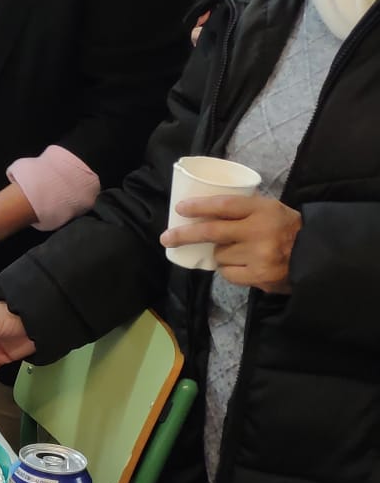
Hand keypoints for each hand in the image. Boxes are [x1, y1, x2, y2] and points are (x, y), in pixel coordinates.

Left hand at [161, 193, 301, 292]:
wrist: (316, 255)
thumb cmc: (288, 228)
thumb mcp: (271, 209)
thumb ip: (244, 210)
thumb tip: (205, 212)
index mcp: (262, 210)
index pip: (223, 206)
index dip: (199, 206)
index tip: (180, 209)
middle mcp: (258, 231)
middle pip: (211, 232)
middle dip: (184, 235)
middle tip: (166, 238)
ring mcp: (257, 256)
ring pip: (219, 255)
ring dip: (220, 254)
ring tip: (238, 251)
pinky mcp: (258, 276)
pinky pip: (228, 273)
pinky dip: (229, 270)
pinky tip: (243, 265)